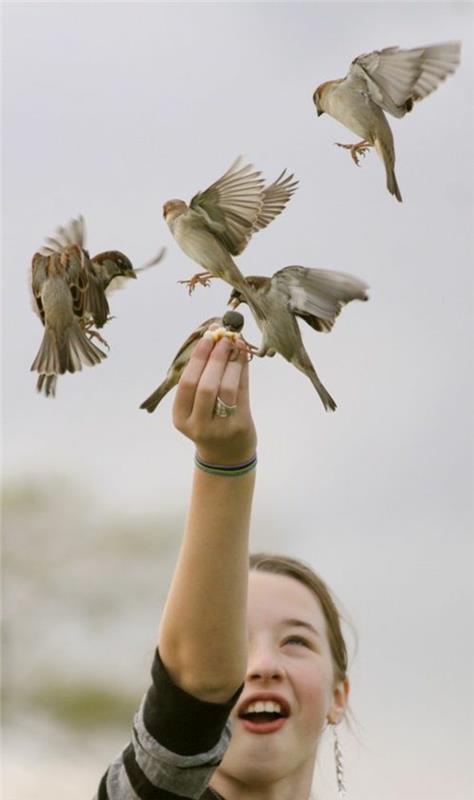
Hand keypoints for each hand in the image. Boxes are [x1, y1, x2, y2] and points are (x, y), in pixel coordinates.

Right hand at [173, 335, 256, 464]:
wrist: (226, 456)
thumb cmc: (208, 423)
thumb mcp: (195, 408)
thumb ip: (201, 378)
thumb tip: (214, 337)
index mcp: (180, 417)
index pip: (186, 383)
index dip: (197, 358)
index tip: (207, 338)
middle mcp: (198, 424)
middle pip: (205, 386)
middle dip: (214, 358)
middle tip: (223, 337)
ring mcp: (220, 428)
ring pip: (226, 389)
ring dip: (231, 362)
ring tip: (235, 343)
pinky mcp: (240, 426)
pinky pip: (242, 392)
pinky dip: (242, 370)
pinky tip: (243, 355)